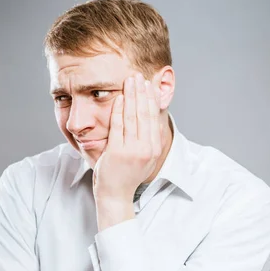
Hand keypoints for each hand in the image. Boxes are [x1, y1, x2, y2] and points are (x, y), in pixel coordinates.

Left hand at [92, 72, 164, 200]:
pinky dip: (118, 109)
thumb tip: (151, 119)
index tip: (149, 85)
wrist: (116, 194)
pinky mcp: (118, 152)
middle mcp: (146, 149)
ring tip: (129, 81)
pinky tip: (118, 98)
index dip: (151, 99)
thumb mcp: (144, 158)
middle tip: (138, 76)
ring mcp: (132, 151)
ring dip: (131, 96)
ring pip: (132, 117)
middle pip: (144, 114)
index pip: (154, 118)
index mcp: (154, 149)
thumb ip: (148, 140)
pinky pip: (118, 126)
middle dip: (141, 92)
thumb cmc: (127, 175)